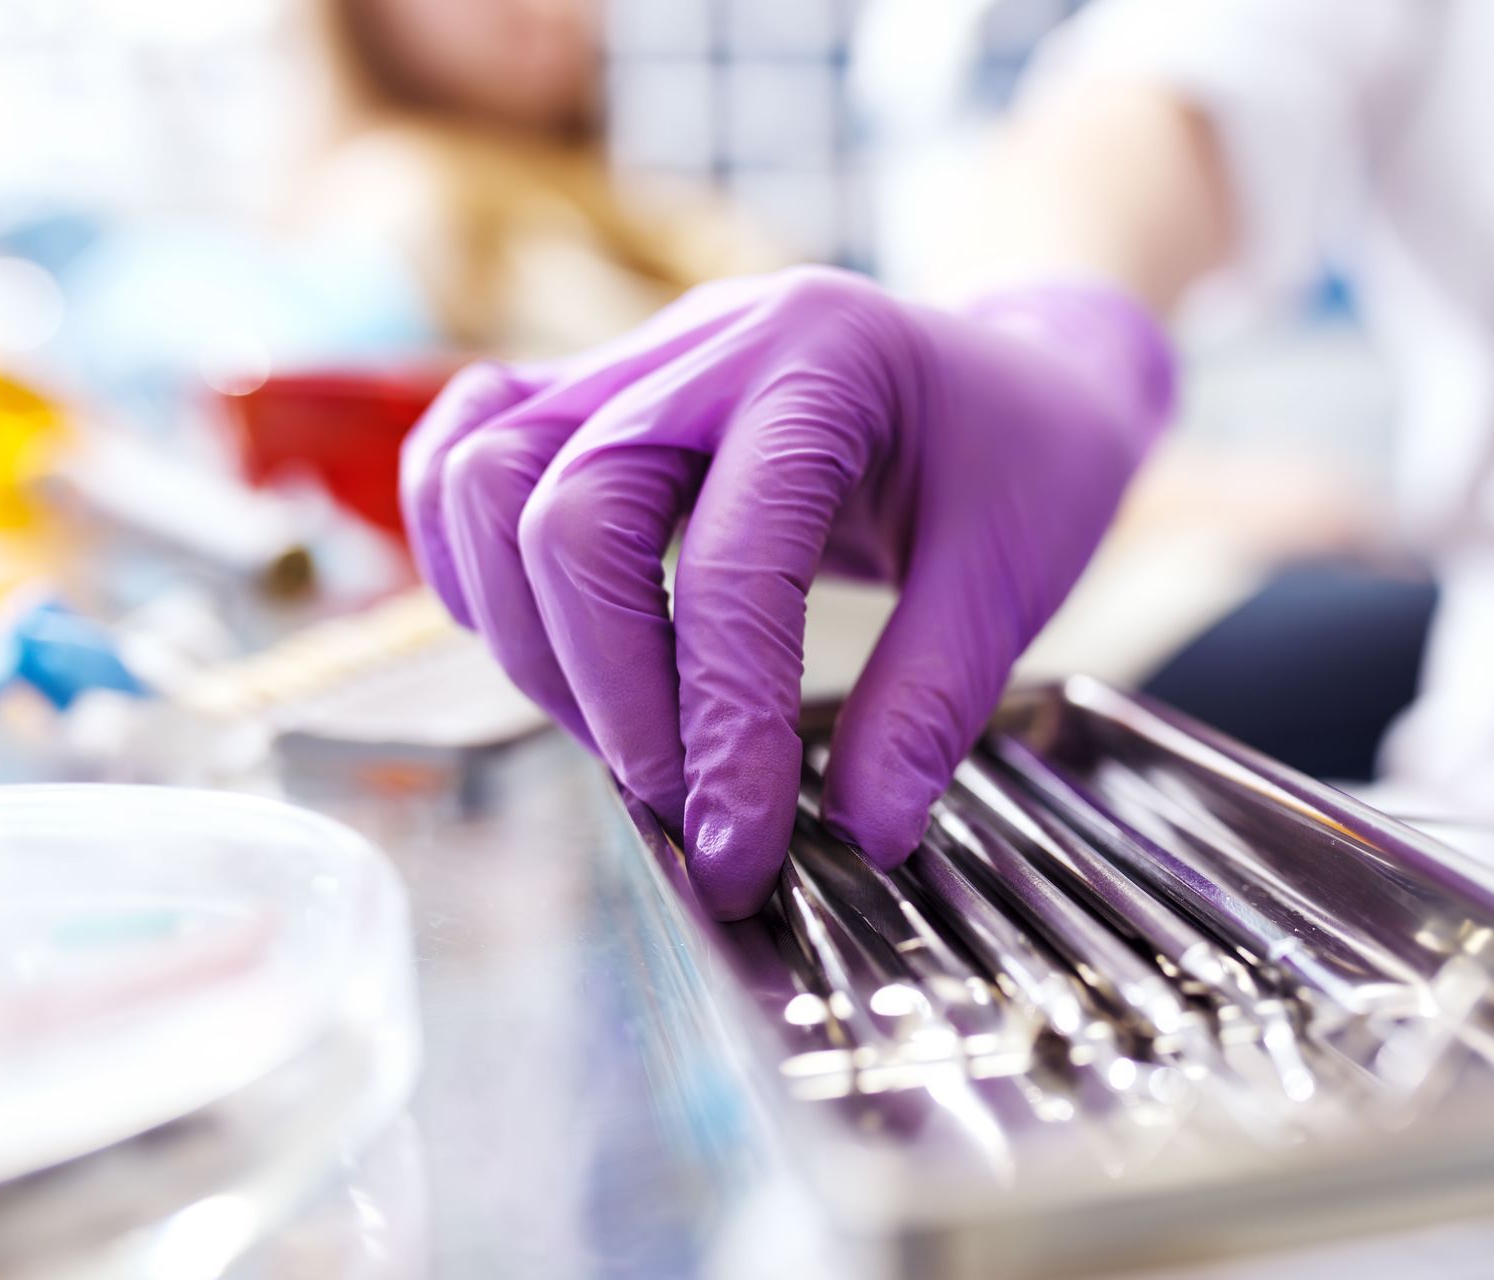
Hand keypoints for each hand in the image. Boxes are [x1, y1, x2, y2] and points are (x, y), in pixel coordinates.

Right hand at [400, 267, 1172, 916]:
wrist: (1014, 372)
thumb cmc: (1025, 461)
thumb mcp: (1014, 574)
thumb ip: (933, 702)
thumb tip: (861, 835)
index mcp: (828, 360)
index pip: (731, 560)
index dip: (724, 726)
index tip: (745, 851)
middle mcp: (709, 343)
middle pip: (572, 514)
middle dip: (612, 696)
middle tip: (685, 807)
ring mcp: (635, 359)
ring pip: (490, 481)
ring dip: (530, 640)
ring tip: (628, 741)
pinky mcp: (594, 396)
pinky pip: (468, 445)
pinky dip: (468, 556)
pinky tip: (539, 647)